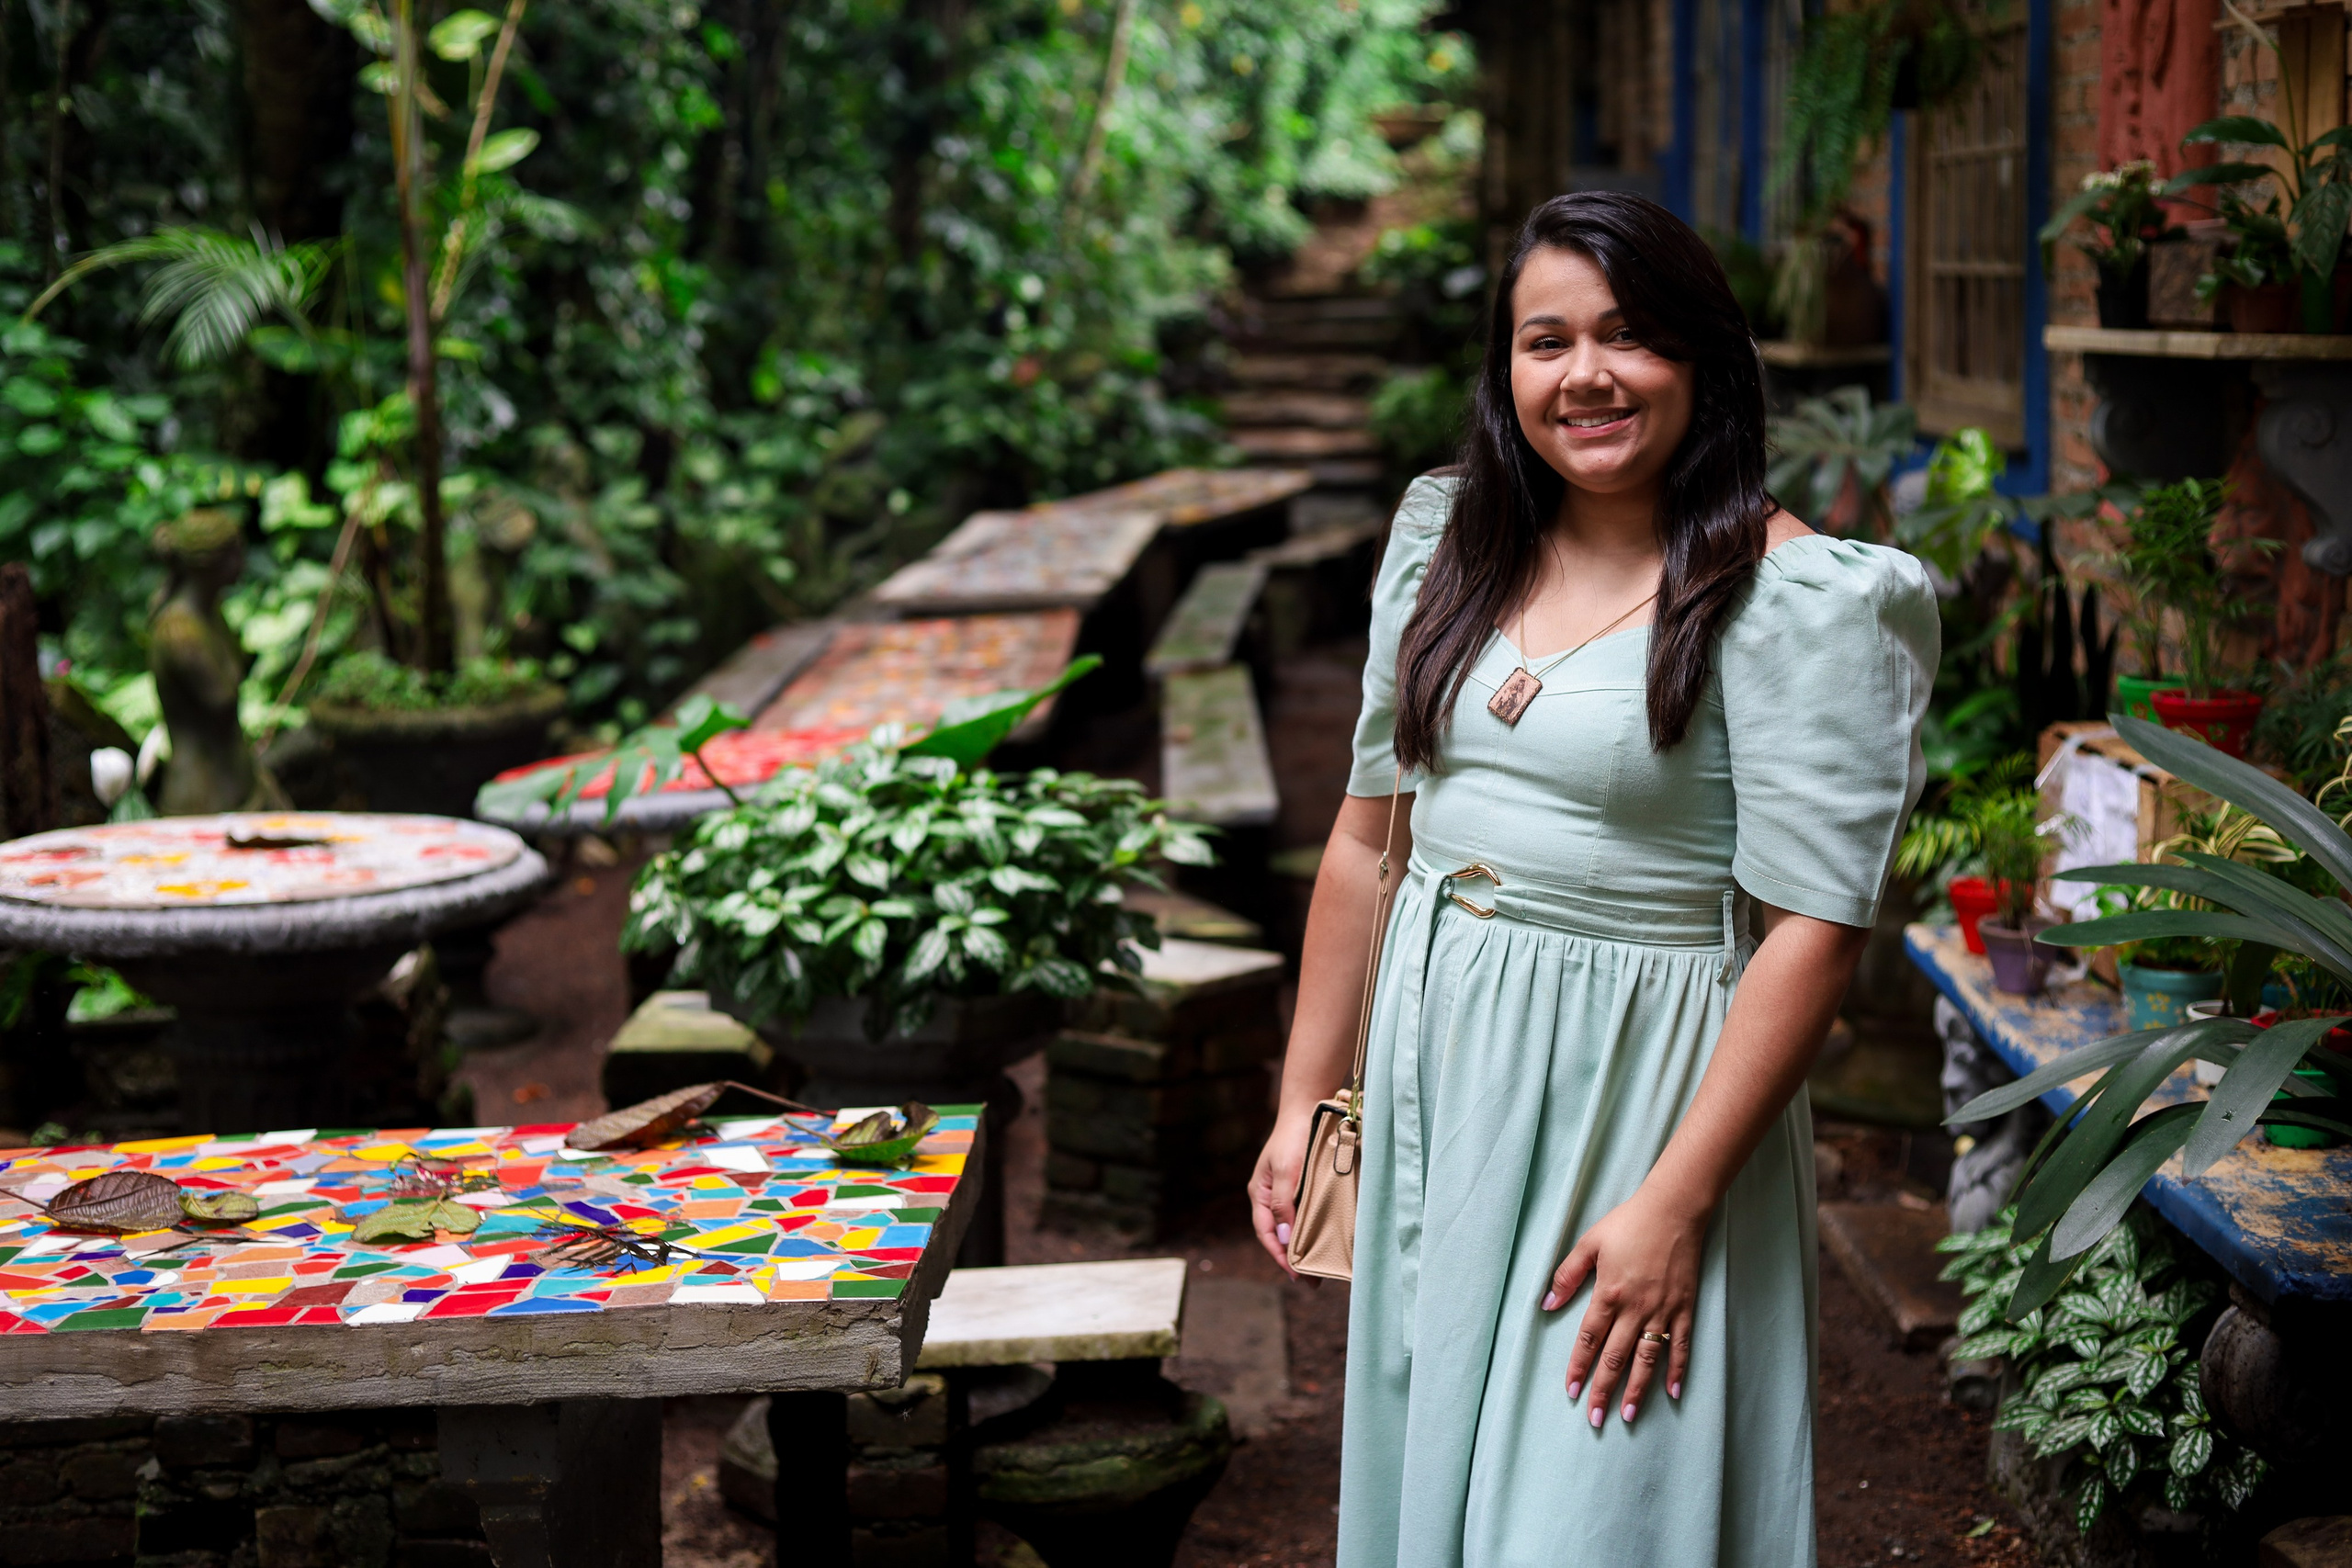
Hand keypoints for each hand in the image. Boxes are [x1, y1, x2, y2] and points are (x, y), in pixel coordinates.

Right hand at [1248, 1110, 1314, 1277]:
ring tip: (1318, 1269)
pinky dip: (1311, 1230)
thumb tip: (1284, 1238)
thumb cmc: (1293, 1138)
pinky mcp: (1300, 1188)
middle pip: (1278, 1235)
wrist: (1308, 1109)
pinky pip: (1303, 1215)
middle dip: (1291, 1258)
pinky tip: (1323, 1240)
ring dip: (1303, 1247)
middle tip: (1311, 1281)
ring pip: (1291, 1227)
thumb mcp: (1286, 1170)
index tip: (1296, 1273)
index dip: (1280, 1255)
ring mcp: (1285, 1193)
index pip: (1267, 1233)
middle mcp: (1269, 1197)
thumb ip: (1283, 1203)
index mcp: (1259, 1194)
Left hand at [1542, 1186, 1704, 1426]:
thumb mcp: (1590, 1243)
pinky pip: (1681, 1345)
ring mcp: (1663, 1310)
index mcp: (1609, 1294)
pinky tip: (1672, 1392)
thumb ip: (1567, 1275)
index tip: (1571, 1391)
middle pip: (1615, 1357)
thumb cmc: (1629, 1223)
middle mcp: (1635, 1308)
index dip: (1579, 1367)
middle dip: (1603, 1389)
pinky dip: (1677, 1370)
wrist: (1674, 1209)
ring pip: (1647, 1359)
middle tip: (1595, 1418)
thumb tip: (1546, 1304)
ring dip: (1636, 1389)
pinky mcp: (1685, 1308)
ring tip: (1626, 1415)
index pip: (1589, 1339)